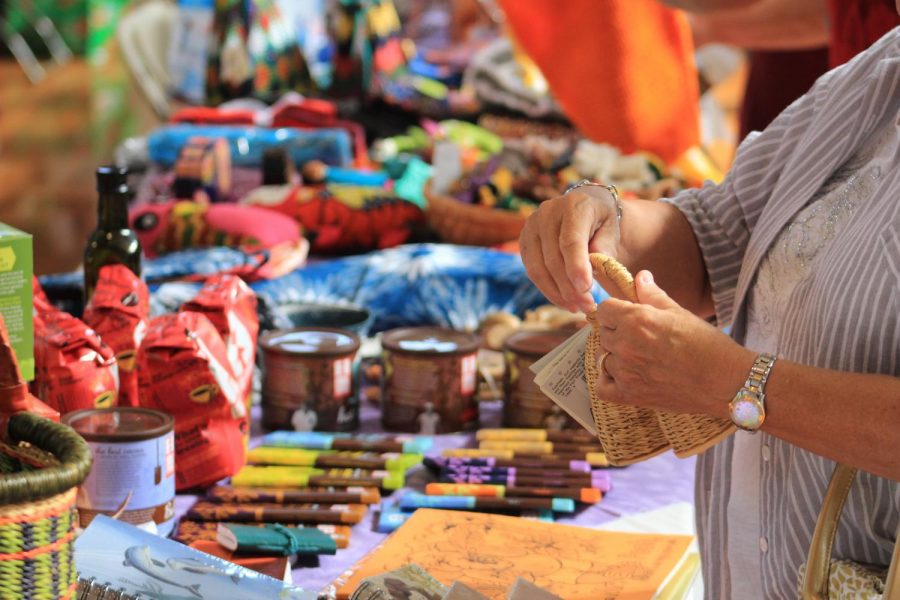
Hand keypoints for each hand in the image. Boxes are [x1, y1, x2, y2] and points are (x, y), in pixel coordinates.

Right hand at [519, 187, 620, 312]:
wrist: (585, 207)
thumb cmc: (602, 221)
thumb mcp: (613, 229)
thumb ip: (606, 245)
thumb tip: (596, 265)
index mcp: (574, 205)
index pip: (571, 241)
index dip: (577, 267)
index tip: (586, 290)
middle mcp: (547, 213)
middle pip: (553, 259)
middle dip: (570, 288)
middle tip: (587, 306)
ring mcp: (531, 227)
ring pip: (539, 269)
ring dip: (558, 294)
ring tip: (577, 307)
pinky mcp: (524, 242)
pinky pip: (532, 272)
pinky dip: (548, 290)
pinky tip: (565, 300)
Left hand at [593, 270, 754, 415]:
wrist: (726, 382)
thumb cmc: (707, 345)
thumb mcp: (679, 313)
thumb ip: (653, 295)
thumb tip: (640, 277)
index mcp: (636, 320)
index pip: (604, 309)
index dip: (616, 311)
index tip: (627, 315)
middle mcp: (625, 345)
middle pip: (604, 333)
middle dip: (617, 332)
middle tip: (640, 338)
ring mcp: (625, 373)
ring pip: (603, 358)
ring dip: (616, 356)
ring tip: (639, 358)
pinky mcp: (630, 396)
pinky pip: (603, 387)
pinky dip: (609, 381)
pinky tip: (624, 376)